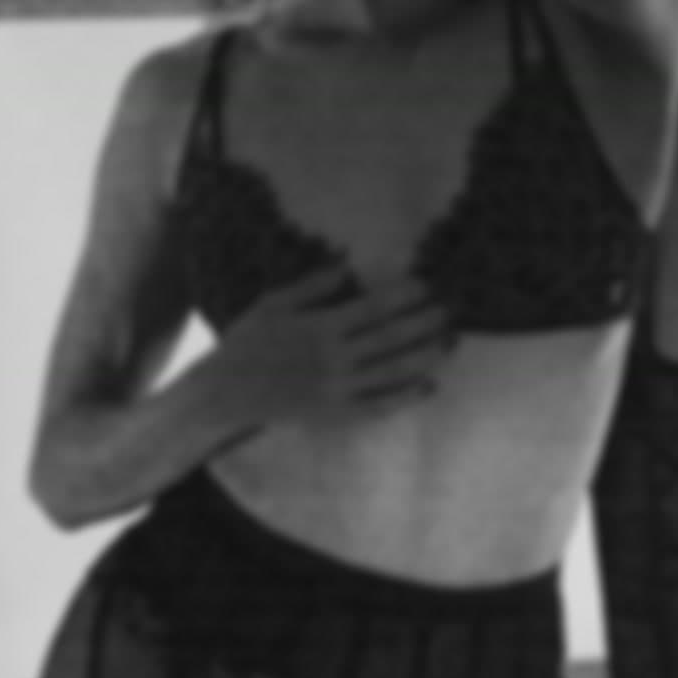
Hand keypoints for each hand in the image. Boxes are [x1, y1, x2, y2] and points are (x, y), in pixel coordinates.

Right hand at [205, 267, 450, 430]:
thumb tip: (347, 264)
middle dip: (425, 322)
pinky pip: (380, 406)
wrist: (227, 392)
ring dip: (425, 356)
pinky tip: (429, 385)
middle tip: (450, 310)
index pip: (373, 308)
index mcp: (319, 327)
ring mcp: (338, 388)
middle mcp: (334, 358)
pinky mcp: (337, 413)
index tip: (427, 285)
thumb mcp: (272, 304)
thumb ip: (312, 287)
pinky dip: (406, 397)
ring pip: (393, 372)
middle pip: (391, 338)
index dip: (404, 295)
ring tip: (449, 343)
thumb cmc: (248, 342)